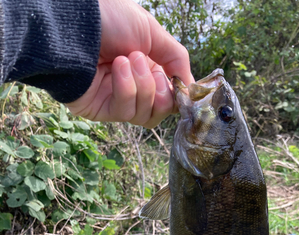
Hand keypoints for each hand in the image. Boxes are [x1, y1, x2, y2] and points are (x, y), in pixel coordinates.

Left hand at [67, 0, 193, 126]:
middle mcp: (132, 87)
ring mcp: (114, 100)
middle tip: (150, 68)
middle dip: (160, 92)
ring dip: (142, 86)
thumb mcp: (152, 32)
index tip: (182, 87)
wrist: (74, 24)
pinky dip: (126, 89)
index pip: (170, 97)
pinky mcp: (99, 110)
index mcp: (146, 69)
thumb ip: (176, 59)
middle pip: (159, 112)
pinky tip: (117, 68)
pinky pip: (124, 112)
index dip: (177, 95)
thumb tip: (191, 86)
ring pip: (144, 116)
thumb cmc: (110, 20)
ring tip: (127, 59)